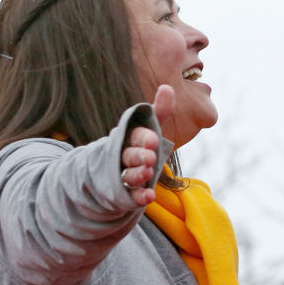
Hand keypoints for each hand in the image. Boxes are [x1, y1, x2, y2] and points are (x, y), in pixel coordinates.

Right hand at [120, 85, 173, 205]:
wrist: (116, 168)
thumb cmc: (141, 142)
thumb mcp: (150, 125)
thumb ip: (159, 110)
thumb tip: (167, 87)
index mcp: (129, 137)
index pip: (135, 135)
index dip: (144, 138)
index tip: (154, 140)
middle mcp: (124, 155)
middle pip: (129, 155)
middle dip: (139, 156)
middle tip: (151, 158)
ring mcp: (123, 174)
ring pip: (128, 175)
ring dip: (137, 174)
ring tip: (148, 173)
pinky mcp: (126, 192)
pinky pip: (131, 195)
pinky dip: (139, 196)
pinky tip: (149, 197)